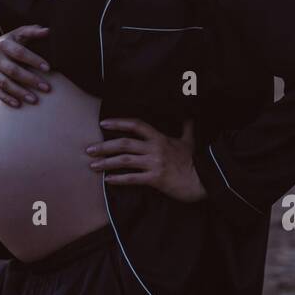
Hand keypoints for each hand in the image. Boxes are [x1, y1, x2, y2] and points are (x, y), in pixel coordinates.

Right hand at [0, 25, 51, 106]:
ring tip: (35, 100)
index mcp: (4, 45)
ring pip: (6, 84)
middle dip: (30, 80)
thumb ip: (32, 32)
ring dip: (20, 92)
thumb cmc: (11, 43)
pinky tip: (19, 105)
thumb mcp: (19, 34)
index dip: (33, 60)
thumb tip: (48, 31)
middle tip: (47, 88)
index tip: (48, 68)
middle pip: (13, 71)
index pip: (19, 53)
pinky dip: (7, 99)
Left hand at [85, 116, 207, 201]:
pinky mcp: (155, 179)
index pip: (136, 125)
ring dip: (106, 163)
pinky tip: (108, 181)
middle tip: (89, 149)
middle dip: (104, 146)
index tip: (103, 123)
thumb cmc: (195, 161)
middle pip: (124, 143)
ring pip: (124, 160)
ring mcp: (154, 164)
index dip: (119, 123)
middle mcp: (155, 149)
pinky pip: (132, 179)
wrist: (205, 180)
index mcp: (160, 138)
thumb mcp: (190, 140)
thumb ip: (186, 127)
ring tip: (92, 165)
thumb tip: (189, 114)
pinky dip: (118, 179)